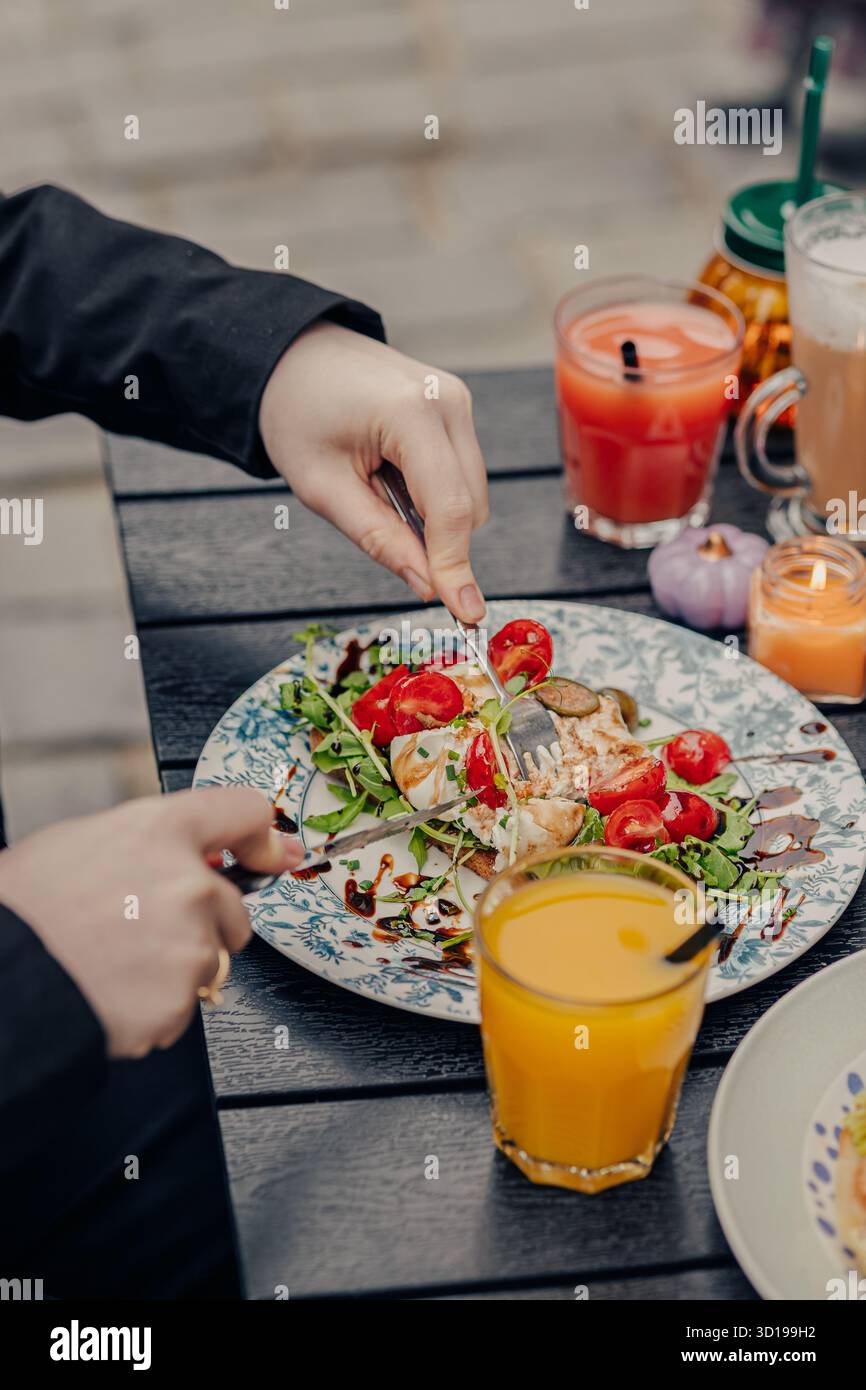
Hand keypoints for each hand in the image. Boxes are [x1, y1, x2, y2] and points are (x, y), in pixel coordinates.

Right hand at [0, 788, 301, 1058]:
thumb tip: (175, 851)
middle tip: (139, 933)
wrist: (2, 977)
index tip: (275, 853)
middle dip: (205, 925)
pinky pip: (184, 1005)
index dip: (262, 836)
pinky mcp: (180, 1001)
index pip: (244, 811)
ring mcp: (191, 945)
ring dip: (176, 969)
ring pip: (210, 961)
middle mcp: (190, 884)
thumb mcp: (76, 841)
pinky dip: (156, 1008)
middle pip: (235, 909)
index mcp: (162, 831)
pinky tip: (111, 994)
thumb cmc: (22, 910)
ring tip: (114, 964)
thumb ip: (143, 842)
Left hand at [259, 322, 488, 622]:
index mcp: (412, 413)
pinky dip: (432, 491)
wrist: (292, 355)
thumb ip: (379, 539)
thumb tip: (427, 585)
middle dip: (437, 537)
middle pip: (471, 506)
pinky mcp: (455, 406)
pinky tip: (390, 471)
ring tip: (376, 485)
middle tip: (375, 521)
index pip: (451, 508)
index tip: (465, 613)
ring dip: (433, 514)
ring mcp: (457, 400)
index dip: (455, 566)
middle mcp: (448, 402)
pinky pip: (461, 472)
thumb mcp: (322, 487)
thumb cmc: (296, 413)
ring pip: (471, 493)